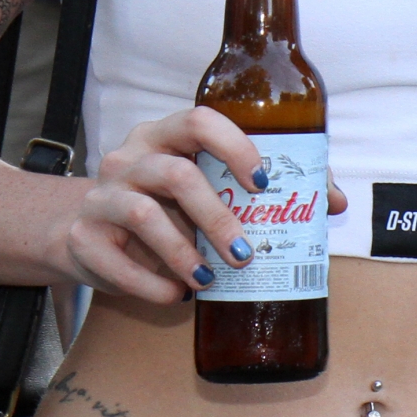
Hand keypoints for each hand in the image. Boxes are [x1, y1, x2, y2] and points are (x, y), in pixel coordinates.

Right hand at [37, 105, 350, 303]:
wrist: (85, 231)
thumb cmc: (165, 206)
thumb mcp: (206, 187)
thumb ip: (264, 189)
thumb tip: (335, 203)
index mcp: (166, 135)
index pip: (200, 122)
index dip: (234, 146)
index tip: (264, 181)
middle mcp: (130, 157)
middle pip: (175, 175)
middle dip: (216, 217)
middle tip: (245, 252)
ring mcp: (101, 195)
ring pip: (143, 215)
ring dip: (184, 252)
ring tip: (209, 280)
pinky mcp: (82, 236)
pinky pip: (115, 260)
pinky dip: (151, 282)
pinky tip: (176, 294)